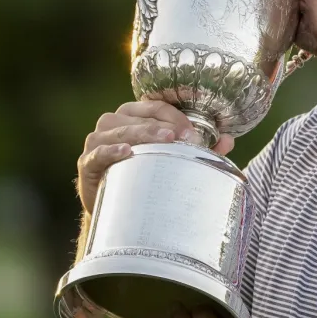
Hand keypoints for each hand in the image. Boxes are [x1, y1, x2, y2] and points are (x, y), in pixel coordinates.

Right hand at [75, 101, 235, 213]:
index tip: (194, 133)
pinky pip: (97, 153)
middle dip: (164, 126)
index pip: (155, 105)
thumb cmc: (146, 176)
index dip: (176, 116)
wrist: (117, 211)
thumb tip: (229, 140)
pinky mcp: (87, 163)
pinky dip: (111, 150)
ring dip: (143, 133)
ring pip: (119, 129)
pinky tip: (126, 152)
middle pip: (139, 116)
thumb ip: (201, 149)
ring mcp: (97, 141)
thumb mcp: (174, 159)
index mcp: (134, 115)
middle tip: (186, 138)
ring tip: (165, 141)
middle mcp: (113, 122)